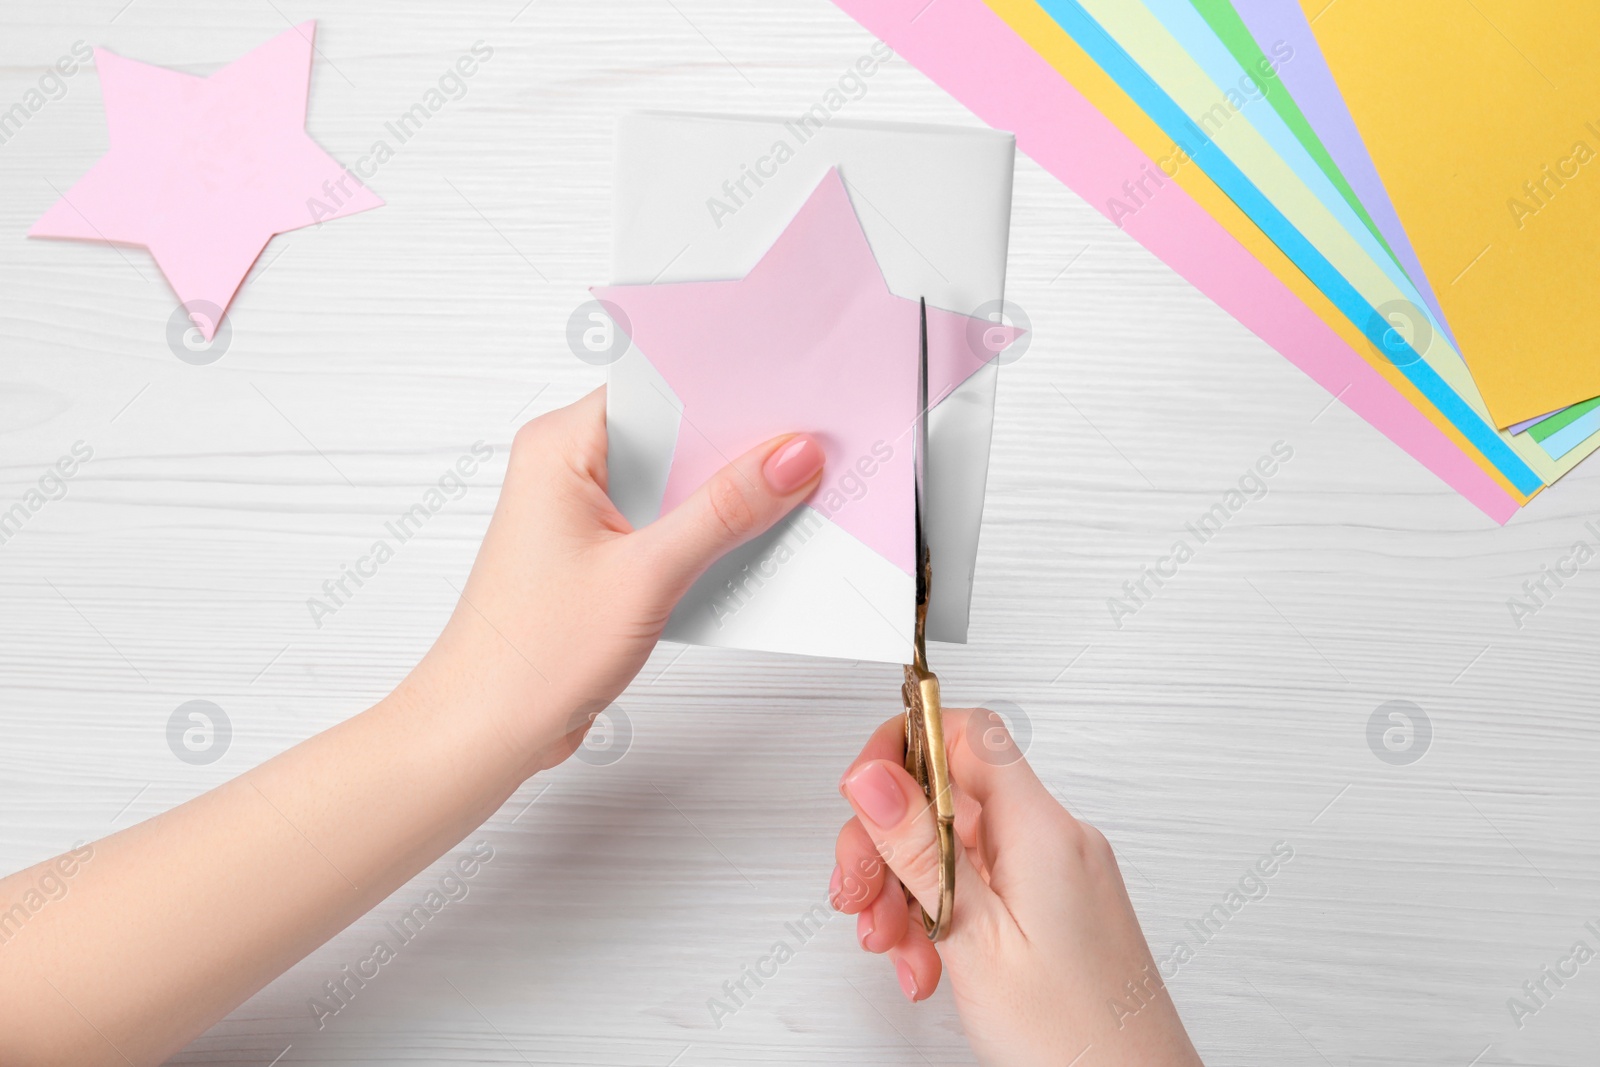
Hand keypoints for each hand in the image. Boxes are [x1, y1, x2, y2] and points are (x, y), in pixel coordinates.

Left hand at [406, 387, 825, 776]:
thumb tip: (788, 458)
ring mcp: (581, 513)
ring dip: (722, 501)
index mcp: (561, 446)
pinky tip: (744, 553)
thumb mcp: (647, 575)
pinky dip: (704, 538)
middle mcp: (566, 468)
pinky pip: (665, 526)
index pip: (660, 388)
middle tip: (802, 461)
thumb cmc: (528, 657)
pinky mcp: (598, 554)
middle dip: (735, 451)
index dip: (727, 395)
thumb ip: (724, 511)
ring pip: (674, 485)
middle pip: (672, 436)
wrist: (484, 731)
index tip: (789, 407)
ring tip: (783, 508)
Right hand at [831, 709, 1202, 1065]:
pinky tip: (927, 960)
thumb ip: (920, 848)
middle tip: (861, 893)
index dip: (903, 747)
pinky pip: (977, 883)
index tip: (862, 795)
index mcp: (1042, 831)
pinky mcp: (1052, 907)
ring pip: (952, 845)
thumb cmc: (1074, 1039)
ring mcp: (1055, 874)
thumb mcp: (973, 938)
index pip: (966, 732)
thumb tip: (875, 775)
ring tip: (894, 945)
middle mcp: (1055, 840)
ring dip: (904, 889)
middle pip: (947, 794)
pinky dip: (937, 914)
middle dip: (887, 841)